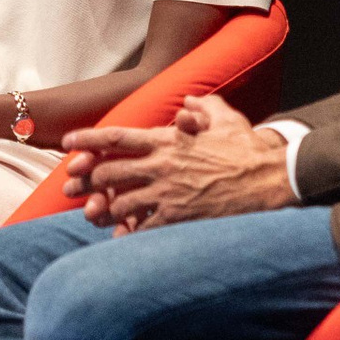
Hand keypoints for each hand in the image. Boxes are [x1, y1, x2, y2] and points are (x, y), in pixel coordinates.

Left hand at [60, 94, 292, 230]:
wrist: (272, 178)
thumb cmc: (248, 147)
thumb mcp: (224, 116)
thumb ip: (200, 106)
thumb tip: (187, 102)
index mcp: (166, 140)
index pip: (116, 137)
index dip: (87, 140)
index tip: (67, 143)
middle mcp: (161, 166)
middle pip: (108, 172)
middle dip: (86, 180)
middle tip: (71, 186)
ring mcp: (168, 194)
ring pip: (120, 203)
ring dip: (104, 208)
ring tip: (93, 212)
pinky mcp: (180, 218)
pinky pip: (143, 228)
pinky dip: (129, 233)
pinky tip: (120, 236)